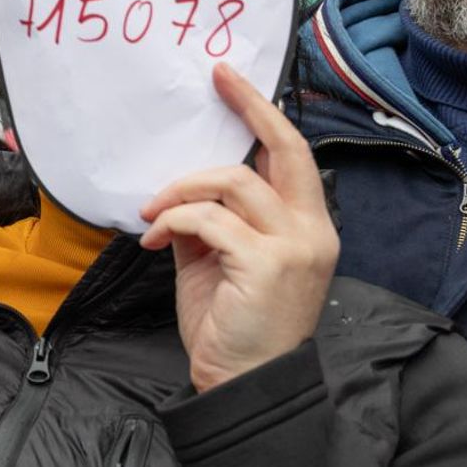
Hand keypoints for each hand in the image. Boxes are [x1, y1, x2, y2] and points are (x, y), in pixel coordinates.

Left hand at [139, 63, 338, 391]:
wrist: (243, 386)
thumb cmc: (232, 327)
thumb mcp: (218, 263)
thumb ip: (210, 223)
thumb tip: (180, 192)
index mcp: (309, 227)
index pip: (292, 157)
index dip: (263, 114)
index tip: (231, 81)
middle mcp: (314, 231)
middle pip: (285, 150)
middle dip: (249, 108)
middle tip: (215, 83)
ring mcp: (295, 246)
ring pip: (234, 182)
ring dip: (181, 191)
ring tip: (152, 215)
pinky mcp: (267, 264)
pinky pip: (208, 220)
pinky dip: (172, 222)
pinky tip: (154, 242)